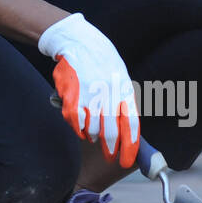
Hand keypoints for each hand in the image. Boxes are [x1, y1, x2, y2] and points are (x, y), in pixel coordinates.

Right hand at [39, 13, 139, 167]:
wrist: (79, 41)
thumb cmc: (102, 61)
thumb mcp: (120, 77)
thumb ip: (123, 101)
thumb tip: (126, 129)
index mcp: (123, 90)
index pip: (130, 125)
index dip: (130, 147)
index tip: (128, 161)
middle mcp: (107, 95)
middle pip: (110, 133)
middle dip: (110, 149)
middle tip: (110, 156)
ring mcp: (88, 96)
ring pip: (91, 129)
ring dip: (92, 134)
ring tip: (93, 132)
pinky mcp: (71, 97)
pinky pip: (74, 122)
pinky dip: (78, 127)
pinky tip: (81, 125)